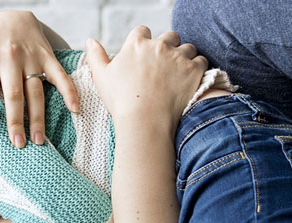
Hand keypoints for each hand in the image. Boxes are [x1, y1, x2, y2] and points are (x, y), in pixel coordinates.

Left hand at [0, 10, 79, 147]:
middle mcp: (9, 57)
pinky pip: (60, 76)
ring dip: (38, 117)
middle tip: (18, 145)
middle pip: (12, 95)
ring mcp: (30, 57)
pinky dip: (70, 92)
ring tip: (39, 140)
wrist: (13, 17)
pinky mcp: (48, 57)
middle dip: (16, 122)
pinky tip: (75, 110)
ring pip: (35, 91)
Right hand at [84, 27, 207, 122]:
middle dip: (168, 47)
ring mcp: (178, 57)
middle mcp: (159, 46)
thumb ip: (95, 56)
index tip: (144, 56)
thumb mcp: (101, 77)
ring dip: (184, 56)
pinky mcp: (194, 70)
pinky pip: (201, 61)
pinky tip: (190, 79)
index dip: (144, 42)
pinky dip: (197, 68)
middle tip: (163, 66)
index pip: (143, 31)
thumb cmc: (121, 101)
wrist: (145, 121)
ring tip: (178, 73)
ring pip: (187, 48)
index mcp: (137, 44)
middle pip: (169, 36)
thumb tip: (90, 41)